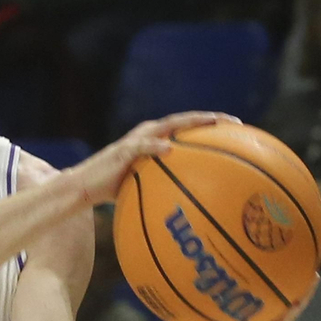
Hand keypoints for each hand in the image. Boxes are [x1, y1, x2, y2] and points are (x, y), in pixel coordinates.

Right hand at [67, 112, 233, 203]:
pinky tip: (169, 149)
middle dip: (209, 119)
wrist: (84, 188)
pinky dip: (155, 146)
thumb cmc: (113, 189)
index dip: (210, 125)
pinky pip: (142, 147)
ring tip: (210, 123)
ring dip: (188, 123)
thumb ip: (163, 184)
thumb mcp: (143, 185)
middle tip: (234, 122)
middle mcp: (147, 134)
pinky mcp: (122, 151)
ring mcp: (135, 141)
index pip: (186, 128)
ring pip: (167, 126)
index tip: (236, 128)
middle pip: (183, 121)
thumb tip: (191, 201)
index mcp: (154, 140)